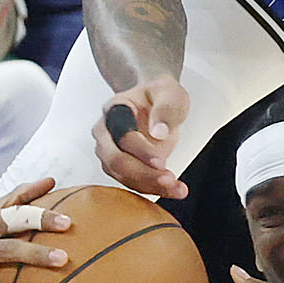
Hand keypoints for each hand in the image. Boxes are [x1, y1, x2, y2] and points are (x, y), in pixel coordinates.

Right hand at [92, 78, 189, 198]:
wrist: (158, 103)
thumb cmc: (160, 95)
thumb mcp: (170, 92)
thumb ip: (165, 108)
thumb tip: (158, 132)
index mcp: (114, 109)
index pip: (120, 134)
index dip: (139, 149)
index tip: (160, 160)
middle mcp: (106, 132)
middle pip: (114, 160)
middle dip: (142, 174)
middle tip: (168, 179)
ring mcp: (111, 151)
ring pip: (122, 176)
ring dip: (149, 185)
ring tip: (177, 188)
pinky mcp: (122, 167)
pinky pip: (133, 182)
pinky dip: (153, 188)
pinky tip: (174, 189)